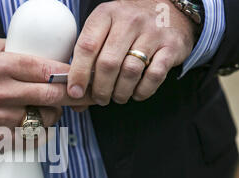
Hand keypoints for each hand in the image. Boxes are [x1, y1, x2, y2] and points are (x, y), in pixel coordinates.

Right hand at [0, 37, 93, 146]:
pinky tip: (38, 125)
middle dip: (74, 96)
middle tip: (85, 96)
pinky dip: (42, 132)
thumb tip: (45, 49)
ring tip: (46, 108)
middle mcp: (3, 93)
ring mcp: (2, 119)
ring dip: (53, 113)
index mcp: (2, 67)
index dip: (70, 74)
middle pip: (52, 96)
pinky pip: (34, 139)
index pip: (47, 70)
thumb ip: (16, 47)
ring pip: (46, 118)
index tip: (81, 76)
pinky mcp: (0, 139)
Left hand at [68, 0, 195, 106]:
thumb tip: (75, 97)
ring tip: (117, 97)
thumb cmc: (127, 25)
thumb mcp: (104, 29)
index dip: (78, 73)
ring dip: (120, 92)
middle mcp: (129, 20)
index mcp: (106, 14)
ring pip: (130, 72)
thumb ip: (88, 58)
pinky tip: (136, 92)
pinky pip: (154, 76)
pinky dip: (142, 90)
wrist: (168, 9)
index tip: (75, 92)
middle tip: (99, 99)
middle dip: (100, 88)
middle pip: (108, 63)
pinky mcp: (171, 45)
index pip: (87, 47)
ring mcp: (152, 32)